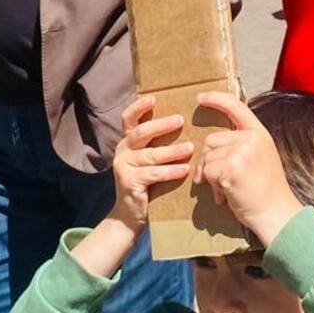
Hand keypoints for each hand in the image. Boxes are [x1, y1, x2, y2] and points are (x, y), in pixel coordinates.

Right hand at [106, 96, 196, 231]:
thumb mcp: (149, 159)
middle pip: (141, 132)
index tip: (154, 98)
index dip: (139, 106)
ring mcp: (123, 166)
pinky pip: (152, 174)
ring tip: (190, 148)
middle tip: (180, 120)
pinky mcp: (128, 182)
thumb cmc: (147, 182)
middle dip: (161, 125)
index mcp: (128, 141)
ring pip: (150, 154)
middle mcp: (122, 150)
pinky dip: (170, 171)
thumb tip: (184, 123)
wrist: (131, 214)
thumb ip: (158, 143)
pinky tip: (184, 170)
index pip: (129, 118)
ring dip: (172, 151)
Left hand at [195, 91, 302, 247]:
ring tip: (229, 189)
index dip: (216, 99)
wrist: (276, 214)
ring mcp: (242, 152)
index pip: (236, 107)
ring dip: (211, 177)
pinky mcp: (231, 168)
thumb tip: (211, 146)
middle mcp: (251, 138)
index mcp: (259, 133)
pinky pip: (208, 173)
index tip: (201, 97)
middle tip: (221, 181)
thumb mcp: (261, 157)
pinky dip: (213, 187)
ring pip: (207, 158)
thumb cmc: (266, 192)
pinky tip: (227, 195)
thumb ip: (242, 145)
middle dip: (209, 161)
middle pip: (211, 140)